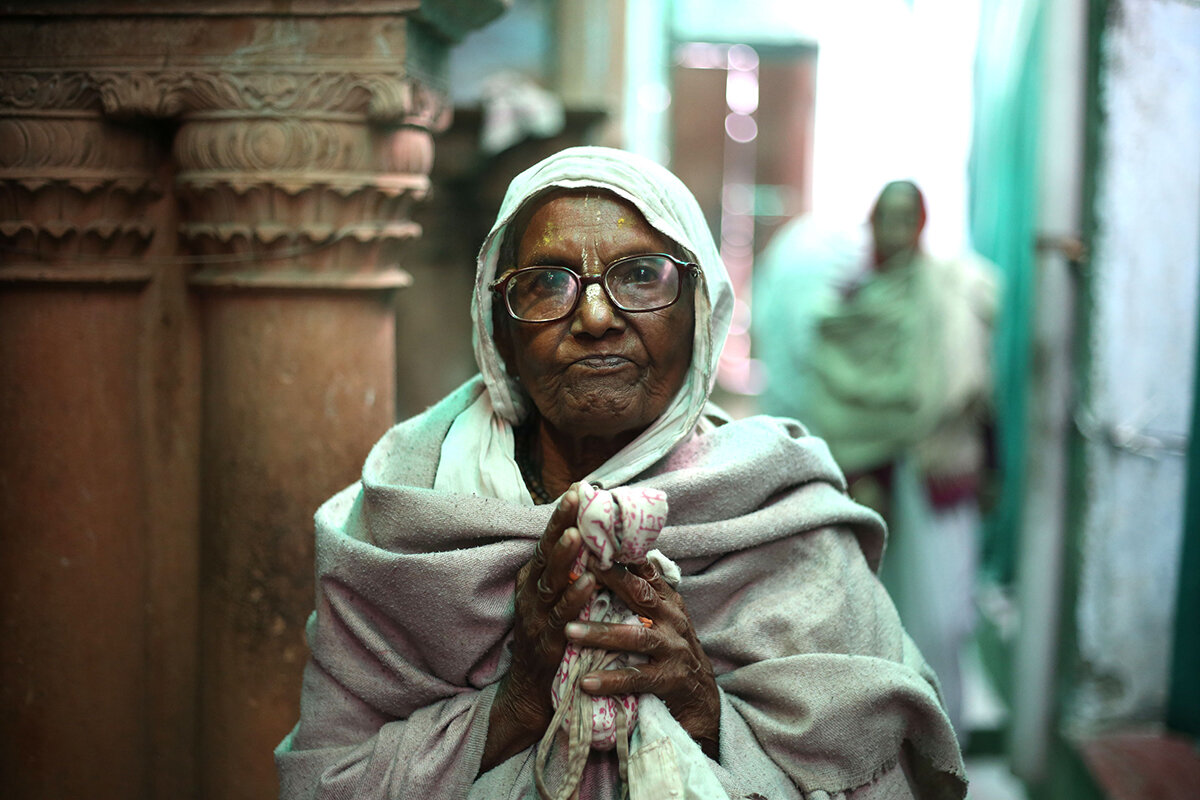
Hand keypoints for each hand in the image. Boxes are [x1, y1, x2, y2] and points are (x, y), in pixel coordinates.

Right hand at [481, 485, 595, 772]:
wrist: (532, 689)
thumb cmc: (551, 636)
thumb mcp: (556, 598)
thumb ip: (568, 570)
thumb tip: (592, 536)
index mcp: (535, 577)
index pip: (549, 539)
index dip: (562, 514)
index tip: (579, 487)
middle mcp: (531, 591)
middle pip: (546, 551)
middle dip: (561, 524)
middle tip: (575, 498)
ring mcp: (535, 615)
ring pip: (551, 580)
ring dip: (565, 557)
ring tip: (580, 535)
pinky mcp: (545, 639)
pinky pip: (561, 614)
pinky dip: (574, 597)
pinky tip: (589, 582)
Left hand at [565, 560, 719, 756]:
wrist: (704, 703)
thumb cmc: (673, 656)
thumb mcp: (663, 621)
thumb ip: (642, 597)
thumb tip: (611, 564)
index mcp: (668, 603)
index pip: (645, 571)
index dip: (620, 555)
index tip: (593, 540)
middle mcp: (673, 620)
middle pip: (640, 594)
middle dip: (609, 580)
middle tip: (577, 569)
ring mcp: (674, 649)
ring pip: (635, 636)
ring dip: (600, 633)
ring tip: (569, 630)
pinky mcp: (671, 680)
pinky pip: (638, 678)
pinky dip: (611, 679)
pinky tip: (586, 681)